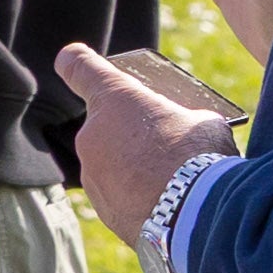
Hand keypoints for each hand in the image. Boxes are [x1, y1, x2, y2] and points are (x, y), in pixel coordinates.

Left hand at [55, 41, 240, 241]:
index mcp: (115, 100)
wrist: (194, 215)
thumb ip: (179, 119)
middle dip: (134, 132)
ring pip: (114, 163)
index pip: (83, 70)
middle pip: (109, 126)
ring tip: (175, 177)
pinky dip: (139, 195)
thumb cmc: (201, 156)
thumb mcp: (202, 120)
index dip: (77, 62)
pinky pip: (120, 193)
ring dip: (136, 166)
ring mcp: (92, 174)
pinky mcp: (102, 208)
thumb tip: (176, 133)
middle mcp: (92, 135)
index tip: (70, 57)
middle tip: (169, 141)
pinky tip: (167, 201)